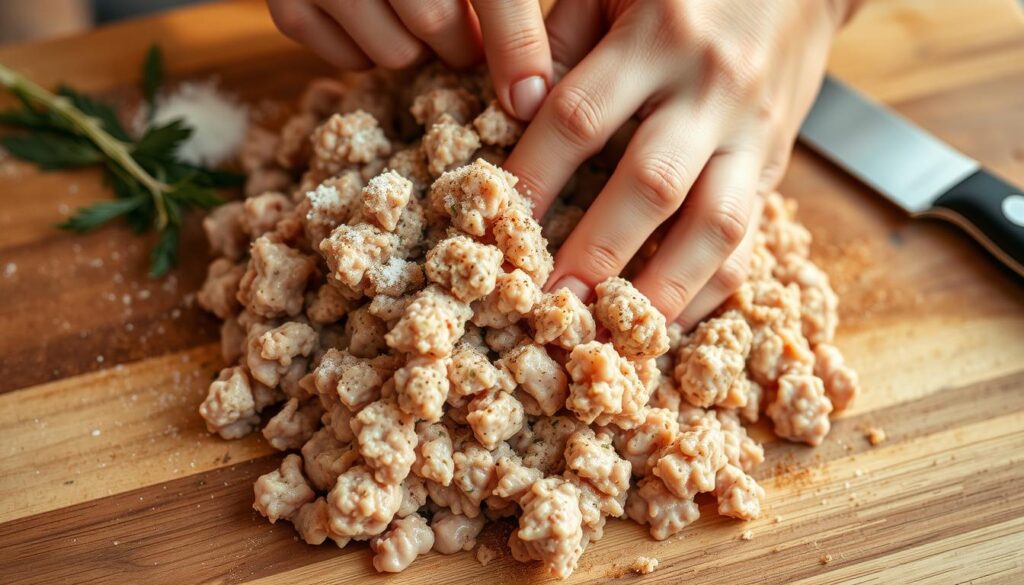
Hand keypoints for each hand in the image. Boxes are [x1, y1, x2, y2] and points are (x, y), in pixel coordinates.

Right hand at [267, 0, 553, 119]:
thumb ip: (506, 6)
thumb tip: (533, 86)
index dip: (515, 46)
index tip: (530, 98)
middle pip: (435, 26)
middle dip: (461, 43)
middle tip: (466, 35)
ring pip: (394, 53)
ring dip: (415, 49)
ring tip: (415, 15)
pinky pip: (346, 61)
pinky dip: (366, 50)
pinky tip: (371, 16)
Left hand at [504, 0, 860, 327]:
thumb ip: (565, 45)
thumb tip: (514, 110)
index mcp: (660, 35)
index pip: (582, 117)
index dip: (535, 174)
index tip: (494, 222)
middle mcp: (711, 89)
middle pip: (650, 185)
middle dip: (596, 252)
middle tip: (551, 304)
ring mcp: (751, 133)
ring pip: (714, 226)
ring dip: (662, 290)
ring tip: (616, 336)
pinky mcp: (774, 166)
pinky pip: (748, 240)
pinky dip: (709, 289)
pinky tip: (669, 322)